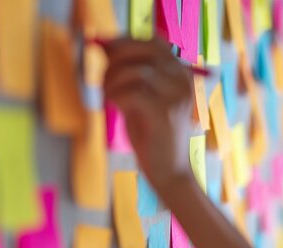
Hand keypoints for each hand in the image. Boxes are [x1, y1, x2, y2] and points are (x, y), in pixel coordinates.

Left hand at [102, 36, 194, 192]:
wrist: (170, 171)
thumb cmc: (153, 135)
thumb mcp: (139, 97)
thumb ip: (127, 73)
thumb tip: (101, 45)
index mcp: (180, 74)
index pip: (153, 41)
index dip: (126, 42)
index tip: (106, 53)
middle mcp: (182, 80)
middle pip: (144, 49)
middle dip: (116, 58)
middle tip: (104, 77)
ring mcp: (176, 96)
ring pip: (135, 71)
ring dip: (112, 80)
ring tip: (107, 96)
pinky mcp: (164, 113)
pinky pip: (131, 92)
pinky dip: (115, 96)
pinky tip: (112, 106)